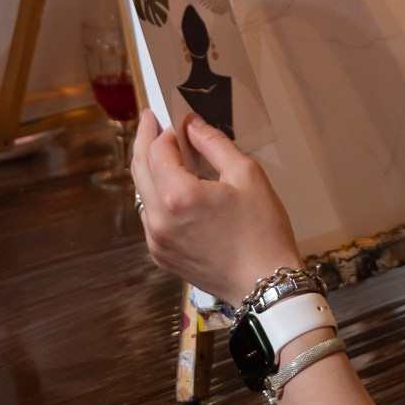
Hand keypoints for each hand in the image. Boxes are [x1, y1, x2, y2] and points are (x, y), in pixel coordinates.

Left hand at [130, 109, 302, 302]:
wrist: (265, 285)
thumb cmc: (263, 230)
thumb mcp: (247, 175)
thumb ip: (214, 144)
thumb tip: (192, 125)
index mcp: (178, 196)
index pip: (157, 151)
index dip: (166, 132)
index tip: (178, 122)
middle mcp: (159, 219)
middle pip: (140, 170)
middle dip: (144, 141)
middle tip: (149, 120)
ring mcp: (156, 241)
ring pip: (142, 194)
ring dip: (149, 169)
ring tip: (161, 152)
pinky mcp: (161, 256)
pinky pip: (150, 217)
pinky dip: (156, 196)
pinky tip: (172, 188)